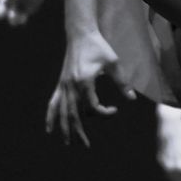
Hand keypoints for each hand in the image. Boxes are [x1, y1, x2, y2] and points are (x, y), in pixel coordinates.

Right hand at [0, 0, 62, 26]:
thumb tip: (6, 3)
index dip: (0, 6)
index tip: (0, 16)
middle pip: (11, 3)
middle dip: (10, 12)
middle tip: (12, 20)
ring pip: (19, 7)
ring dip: (17, 15)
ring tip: (19, 21)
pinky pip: (29, 8)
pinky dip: (25, 14)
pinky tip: (24, 18)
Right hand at [46, 31, 131, 145]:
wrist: (80, 34)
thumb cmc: (98, 47)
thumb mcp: (113, 62)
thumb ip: (122, 81)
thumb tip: (131, 99)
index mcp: (84, 82)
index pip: (93, 107)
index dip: (105, 113)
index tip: (115, 109)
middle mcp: (71, 86)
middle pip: (74, 115)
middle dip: (80, 132)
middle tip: (86, 146)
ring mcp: (64, 86)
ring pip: (63, 112)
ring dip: (65, 128)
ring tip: (68, 144)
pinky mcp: (61, 84)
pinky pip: (53, 103)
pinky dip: (51, 116)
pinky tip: (49, 129)